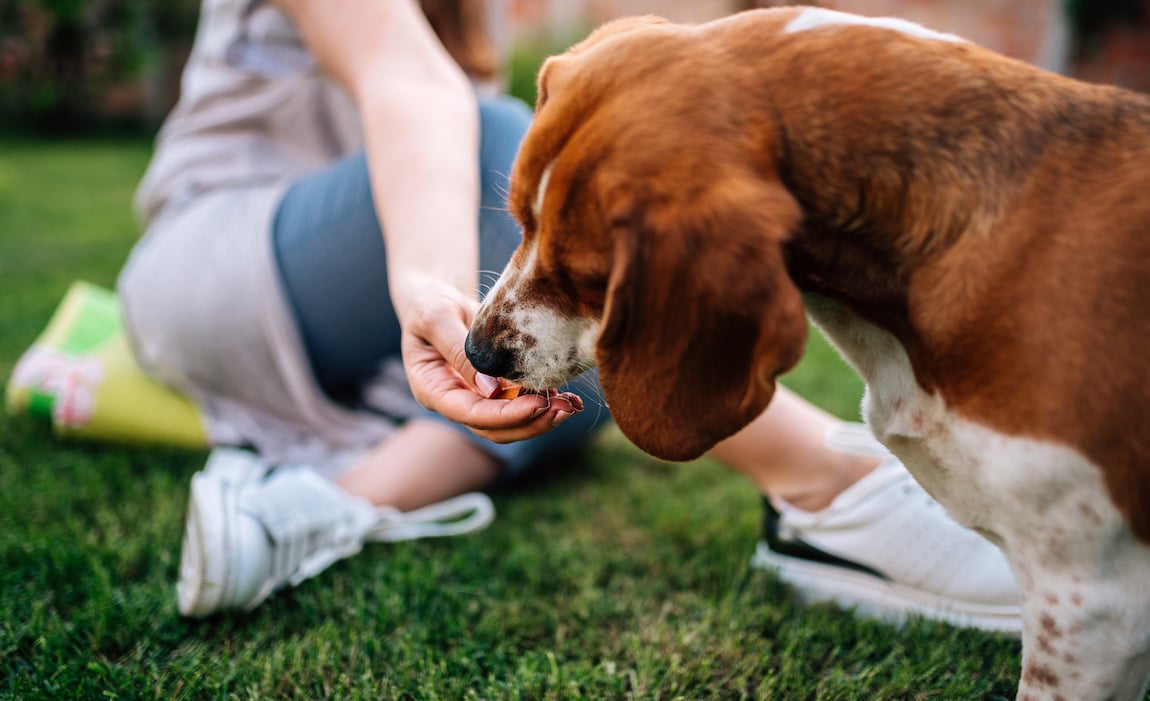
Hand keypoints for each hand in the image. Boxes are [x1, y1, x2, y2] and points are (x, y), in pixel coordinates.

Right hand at [400, 280, 582, 442]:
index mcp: (432, 390)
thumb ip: (458, 350)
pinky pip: (519, 404)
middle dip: (531, 422)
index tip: (538, 404)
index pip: (471, 414)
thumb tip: (490, 389)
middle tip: (564, 409)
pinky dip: (543, 402)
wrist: (437, 297)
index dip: (506, 415)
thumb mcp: (436, 318)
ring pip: (510, 423)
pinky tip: (566, 395)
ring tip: (571, 404)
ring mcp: (475, 398)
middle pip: (494, 428)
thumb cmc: (429, 302)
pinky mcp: (494, 389)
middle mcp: (454, 401)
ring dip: (541, 418)